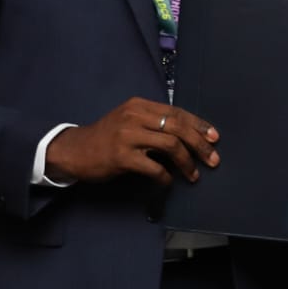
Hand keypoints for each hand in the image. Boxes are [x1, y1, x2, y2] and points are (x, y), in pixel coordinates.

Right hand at [46, 98, 218, 184]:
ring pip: (171, 145)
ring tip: (195, 174)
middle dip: (200, 144)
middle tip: (213, 159)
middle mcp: (135, 116)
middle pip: (178, 127)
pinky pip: (154, 167)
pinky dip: (166, 177)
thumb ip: (154, 123)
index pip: (177, 112)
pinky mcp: (121, 156)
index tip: (214, 137)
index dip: (199, 125)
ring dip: (188, 162)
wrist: (73, 151)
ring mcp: (127, 135)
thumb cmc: (106, 138)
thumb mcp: (129, 121)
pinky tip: (168, 182)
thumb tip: (190, 136)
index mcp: (139, 105)